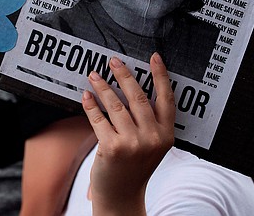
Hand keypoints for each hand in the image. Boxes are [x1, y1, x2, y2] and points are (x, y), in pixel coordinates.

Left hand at [82, 53, 174, 214]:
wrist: (122, 197)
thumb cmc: (135, 167)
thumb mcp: (153, 145)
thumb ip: (150, 121)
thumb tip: (130, 87)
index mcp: (166, 134)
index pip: (167, 98)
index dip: (161, 76)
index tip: (155, 57)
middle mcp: (152, 138)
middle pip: (138, 97)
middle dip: (124, 75)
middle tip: (114, 61)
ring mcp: (132, 143)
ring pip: (116, 105)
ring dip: (103, 87)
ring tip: (94, 75)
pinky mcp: (112, 148)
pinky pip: (99, 119)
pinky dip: (91, 105)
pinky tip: (86, 96)